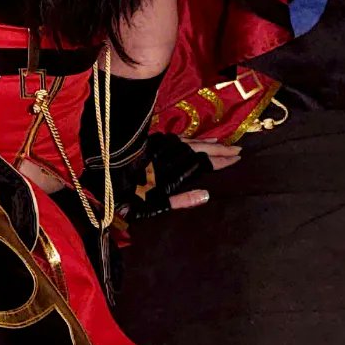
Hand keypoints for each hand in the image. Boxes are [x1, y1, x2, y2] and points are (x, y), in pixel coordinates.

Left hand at [122, 132, 240, 219]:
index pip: (204, 163)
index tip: (238, 158)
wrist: (106, 180)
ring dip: (206, 143)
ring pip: (189, 142)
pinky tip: (195, 140)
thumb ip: (182, 200)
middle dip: (220, 150)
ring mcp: (161, 147)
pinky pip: (178, 139)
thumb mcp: (157, 205)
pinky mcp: (152, 143)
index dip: (221, 161)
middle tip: (238, 148)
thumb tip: (207, 195)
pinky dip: (190, 139)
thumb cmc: (131, 199)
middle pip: (199, 150)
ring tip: (221, 144)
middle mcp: (170, 155)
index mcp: (174, 171)